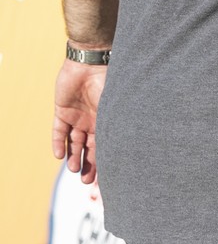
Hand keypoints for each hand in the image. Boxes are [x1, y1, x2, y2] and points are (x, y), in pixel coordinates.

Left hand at [53, 59, 107, 184]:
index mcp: (108, 120)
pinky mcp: (61, 111)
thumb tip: (134, 146)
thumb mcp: (115, 108)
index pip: (105, 145)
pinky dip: (58, 143)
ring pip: (74, 141)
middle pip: (89, 147)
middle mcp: (93, 120)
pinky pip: (58, 130)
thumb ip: (119, 126)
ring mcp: (77, 116)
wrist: (91, 63)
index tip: (104, 177)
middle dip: (88, 164)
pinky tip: (59, 156)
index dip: (104, 161)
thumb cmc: (109, 82)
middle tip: (86, 180)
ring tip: (73, 169)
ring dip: (73, 156)